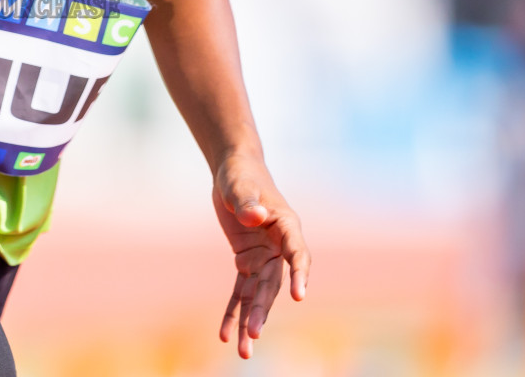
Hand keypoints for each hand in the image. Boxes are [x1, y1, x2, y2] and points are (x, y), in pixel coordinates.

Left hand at [213, 151, 309, 358]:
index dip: (299, 274)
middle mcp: (279, 247)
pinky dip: (233, 312)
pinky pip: (240, 291)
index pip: (297, 254)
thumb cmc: (240, 174)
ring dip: (250, 321)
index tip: (299, 296)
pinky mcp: (247, 262)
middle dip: (263, 310)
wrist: (235, 172)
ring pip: (258, 295)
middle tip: (254, 336)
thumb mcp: (238, 184)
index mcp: (286, 226)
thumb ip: (246, 202)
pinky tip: (224, 335)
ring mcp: (264, 257)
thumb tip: (254, 216)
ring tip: (242, 352)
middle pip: (273, 284)